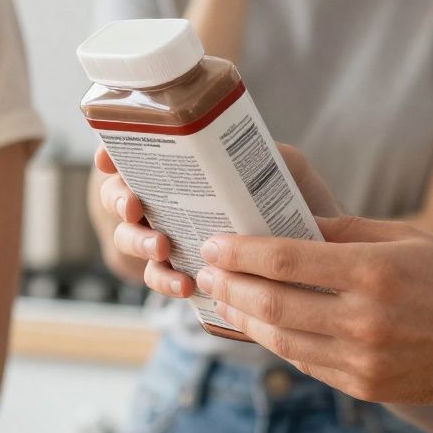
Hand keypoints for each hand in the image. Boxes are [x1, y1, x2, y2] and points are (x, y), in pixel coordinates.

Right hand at [94, 142, 343, 302]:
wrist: (323, 256)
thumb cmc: (301, 202)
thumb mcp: (288, 167)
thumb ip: (266, 154)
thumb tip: (244, 147)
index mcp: (184, 167)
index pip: (136, 154)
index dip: (113, 155)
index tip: (109, 160)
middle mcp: (169, 201)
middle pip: (119, 196)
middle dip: (118, 199)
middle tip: (135, 205)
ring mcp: (171, 238)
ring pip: (131, 239)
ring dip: (138, 242)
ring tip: (162, 246)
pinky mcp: (184, 273)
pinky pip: (160, 280)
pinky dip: (167, 283)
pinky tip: (186, 285)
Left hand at [194, 217, 432, 403]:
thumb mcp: (406, 238)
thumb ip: (344, 232)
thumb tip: (288, 224)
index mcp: (374, 272)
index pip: (286, 260)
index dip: (241, 252)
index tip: (214, 244)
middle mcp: (366, 320)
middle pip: (274, 305)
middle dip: (231, 286)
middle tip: (205, 272)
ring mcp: (365, 360)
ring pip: (283, 341)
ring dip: (245, 319)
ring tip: (224, 299)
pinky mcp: (367, 387)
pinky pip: (308, 364)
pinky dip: (278, 344)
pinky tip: (262, 326)